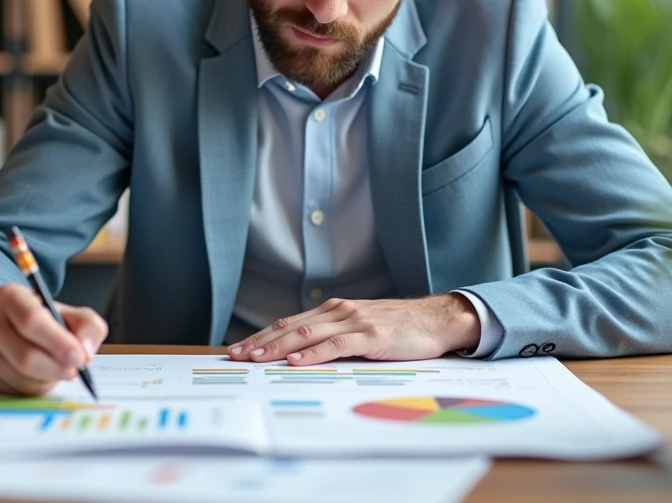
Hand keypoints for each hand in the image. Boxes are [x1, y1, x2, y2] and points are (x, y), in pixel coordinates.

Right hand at [0, 283, 108, 395]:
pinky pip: (10, 394)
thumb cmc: (40, 322)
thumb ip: (88, 326)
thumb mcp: (67, 313)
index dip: (58, 342)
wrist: (2, 329)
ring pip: (20, 380)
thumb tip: (85, 350)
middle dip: (56, 368)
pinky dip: (30, 391)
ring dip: (45, 381)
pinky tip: (33, 377)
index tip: (78, 357)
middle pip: (26, 356)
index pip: (31, 320)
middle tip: (73, 370)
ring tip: (50, 368)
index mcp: (10, 296)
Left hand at [227, 294, 479, 364]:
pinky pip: (335, 345)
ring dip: (277, 347)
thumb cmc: (399, 329)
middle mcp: (338, 311)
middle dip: (260, 342)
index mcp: (333, 310)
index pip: (288, 323)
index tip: (239, 349)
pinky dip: (312, 353)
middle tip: (235, 355)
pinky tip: (295, 362)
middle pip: (290, 327)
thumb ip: (334, 337)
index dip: (262, 336)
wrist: (436, 319)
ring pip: (306, 334)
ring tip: (255, 358)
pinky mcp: (370, 334)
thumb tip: (301, 356)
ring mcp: (353, 321)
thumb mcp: (360, 329)